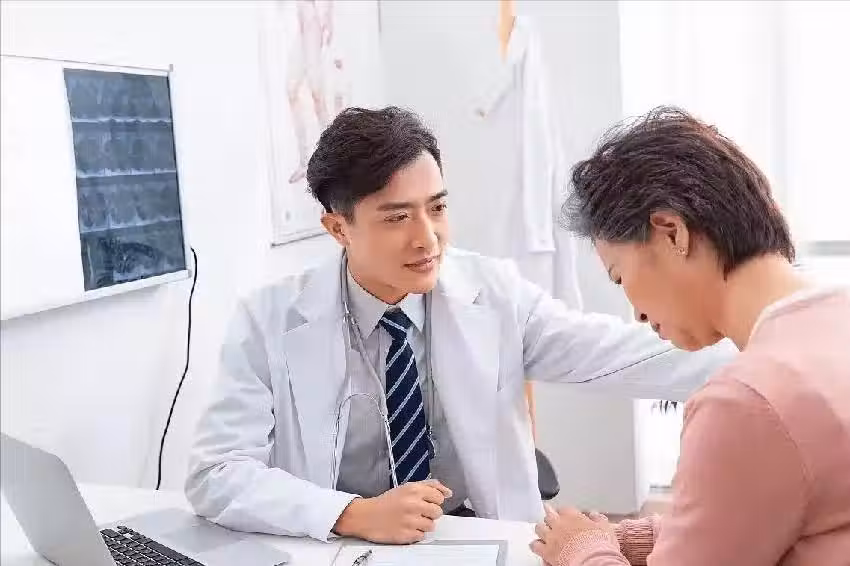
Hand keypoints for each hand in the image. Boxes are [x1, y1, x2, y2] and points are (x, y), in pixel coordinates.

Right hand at [333, 479, 451, 543]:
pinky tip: (406, 527)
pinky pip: (422, 536)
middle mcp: (413, 504)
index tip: (426, 502)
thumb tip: (447, 492)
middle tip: (417, 512)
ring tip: (411, 520)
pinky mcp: (407, 534)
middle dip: (429, 513)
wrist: (366, 516)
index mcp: (414, 490)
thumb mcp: (407, 487)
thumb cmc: (386, 502)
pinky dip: (416, 533)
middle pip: (438, 512)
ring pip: (431, 525)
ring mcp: (411, 520)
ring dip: (423, 524)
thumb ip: (429, 486)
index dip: (434, 500)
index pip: (439, 496)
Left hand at [530, 505, 617, 564]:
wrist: (593, 560)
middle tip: (549, 517)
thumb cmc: (600, 546)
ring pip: (539, 528)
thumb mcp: (605, 529)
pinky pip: (535, 545)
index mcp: (573, 517)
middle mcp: (560, 524)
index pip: (564, 509)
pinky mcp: (547, 551)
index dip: (563, 512)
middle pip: (549, 515)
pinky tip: (536, 545)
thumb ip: (599, 519)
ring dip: (541, 528)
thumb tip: (594, 514)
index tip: (564, 513)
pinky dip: (535, 545)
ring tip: (542, 529)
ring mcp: (552, 537)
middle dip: (549, 516)